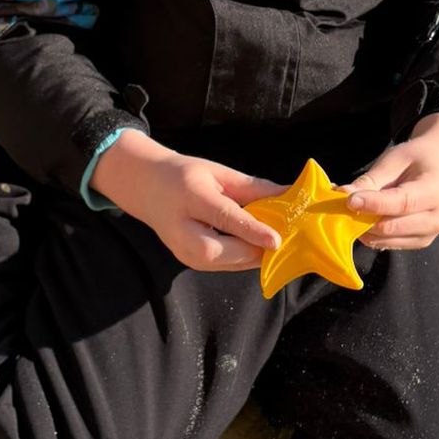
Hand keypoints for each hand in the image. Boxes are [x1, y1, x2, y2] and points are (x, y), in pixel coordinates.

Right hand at [89, 132, 283, 272]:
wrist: (147, 189)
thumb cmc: (186, 176)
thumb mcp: (219, 173)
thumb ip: (254, 187)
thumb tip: (290, 194)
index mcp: (190, 197)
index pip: (223, 218)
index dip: (251, 230)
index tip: (276, 239)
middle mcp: (182, 229)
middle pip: (219, 250)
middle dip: (253, 249)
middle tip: (281, 239)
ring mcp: (182, 250)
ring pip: (224, 263)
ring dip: (251, 256)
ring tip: (270, 243)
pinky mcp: (188, 261)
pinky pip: (222, 266)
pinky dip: (242, 258)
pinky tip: (254, 247)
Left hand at [344, 113, 438, 251]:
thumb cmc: (417, 159)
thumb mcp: (394, 159)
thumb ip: (371, 179)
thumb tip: (342, 193)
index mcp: (436, 190)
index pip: (402, 203)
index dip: (374, 204)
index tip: (349, 200)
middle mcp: (437, 218)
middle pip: (392, 226)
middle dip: (363, 218)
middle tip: (342, 206)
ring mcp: (430, 234)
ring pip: (387, 239)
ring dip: (364, 228)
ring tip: (355, 210)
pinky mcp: (420, 242)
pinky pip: (389, 244)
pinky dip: (372, 234)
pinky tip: (366, 218)